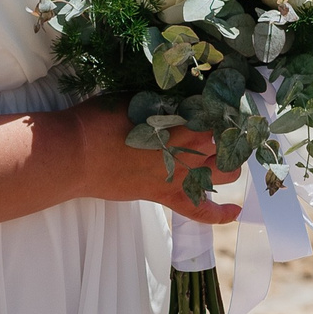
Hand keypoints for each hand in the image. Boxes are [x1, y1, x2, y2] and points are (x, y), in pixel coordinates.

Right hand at [60, 102, 242, 226]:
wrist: (77, 154)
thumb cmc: (101, 120)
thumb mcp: (136, 99)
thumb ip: (165, 102)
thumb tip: (183, 99)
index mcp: (183, 119)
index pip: (220, 113)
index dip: (226, 108)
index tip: (226, 103)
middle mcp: (189, 148)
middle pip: (227, 142)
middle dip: (230, 134)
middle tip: (222, 127)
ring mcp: (180, 175)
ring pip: (225, 173)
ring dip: (229, 164)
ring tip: (222, 156)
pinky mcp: (167, 196)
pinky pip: (200, 211)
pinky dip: (220, 214)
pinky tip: (235, 211)